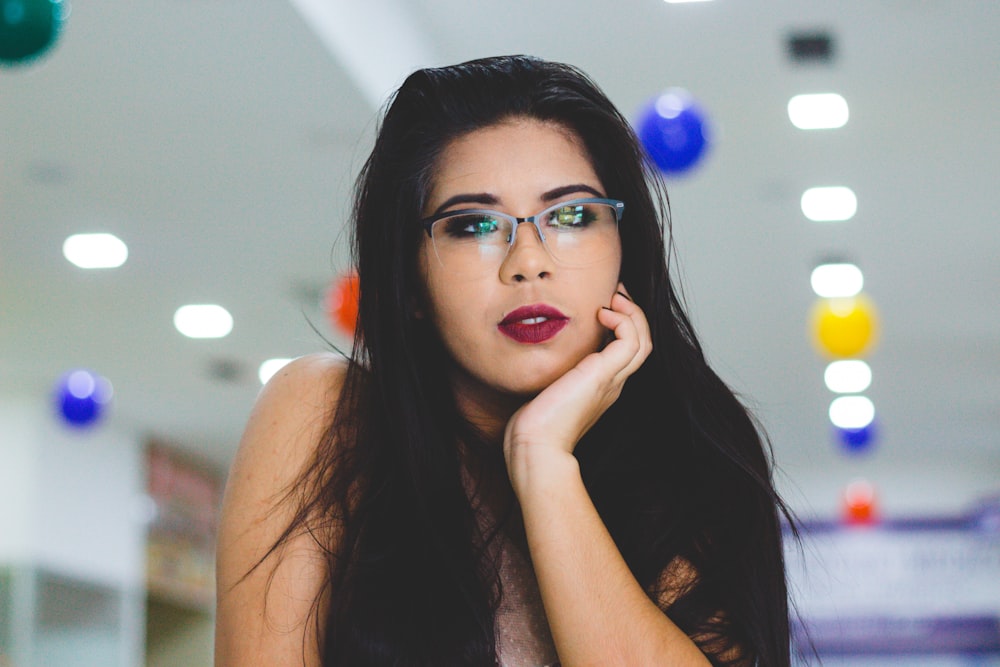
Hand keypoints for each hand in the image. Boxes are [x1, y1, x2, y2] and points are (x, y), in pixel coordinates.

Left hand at [503, 283, 651, 490]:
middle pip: (641, 343)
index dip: (620, 325)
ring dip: (633, 313)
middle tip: (614, 292)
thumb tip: (535, 356)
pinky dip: (624, 321)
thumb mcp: (545, 391)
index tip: (602, 305)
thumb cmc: (533, 426)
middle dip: (631, 313)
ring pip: (643, 341)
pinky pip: (631, 342)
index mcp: (601, 387)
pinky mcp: (603, 375)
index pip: (624, 351)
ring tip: (614, 297)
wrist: (536, 447)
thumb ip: (550, 374)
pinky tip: (603, 313)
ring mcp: (611, 380)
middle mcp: (612, 384)